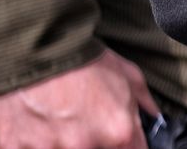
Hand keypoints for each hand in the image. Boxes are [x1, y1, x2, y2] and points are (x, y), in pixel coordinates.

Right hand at [0, 48, 159, 148]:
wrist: (33, 47)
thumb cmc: (81, 58)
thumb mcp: (127, 72)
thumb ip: (143, 102)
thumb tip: (153, 118)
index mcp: (118, 129)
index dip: (127, 144)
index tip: (119, 138)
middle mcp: (86, 145)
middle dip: (92, 141)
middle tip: (81, 119)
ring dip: (61, 142)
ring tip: (57, 118)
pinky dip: (33, 141)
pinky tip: (36, 123)